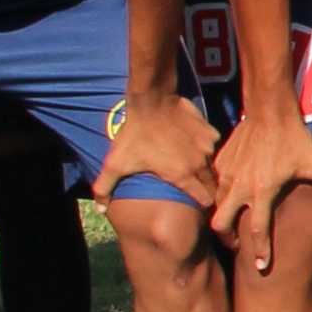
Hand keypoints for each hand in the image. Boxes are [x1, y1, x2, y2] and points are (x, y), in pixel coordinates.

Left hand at [103, 85, 219, 205]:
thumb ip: (105, 188)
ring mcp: (206, 146)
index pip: (204, 199)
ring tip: (193, 163)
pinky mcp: (208, 130)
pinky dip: (205, 146)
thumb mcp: (115, 163)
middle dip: (207, 187)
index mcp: (181, 175)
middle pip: (212, 184)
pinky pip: (212, 144)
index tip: (198, 203)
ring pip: (211, 163)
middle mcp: (199, 163)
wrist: (151, 101)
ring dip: (205, 165)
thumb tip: (99, 209)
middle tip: (198, 187)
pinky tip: (193, 143)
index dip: (202, 203)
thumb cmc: (134, 134)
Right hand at [210, 105, 311, 267]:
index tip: (261, 267)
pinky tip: (231, 192)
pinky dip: (219, 193)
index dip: (260, 251)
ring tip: (233, 220)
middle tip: (236, 243)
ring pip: (214, 205)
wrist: (270, 110)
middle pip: (220, 224)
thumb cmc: (295, 138)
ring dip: (222, 216)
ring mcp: (226, 174)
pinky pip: (215, 184)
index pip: (258, 230)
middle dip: (226, 238)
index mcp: (263, 191)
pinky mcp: (220, 162)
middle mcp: (239, 187)